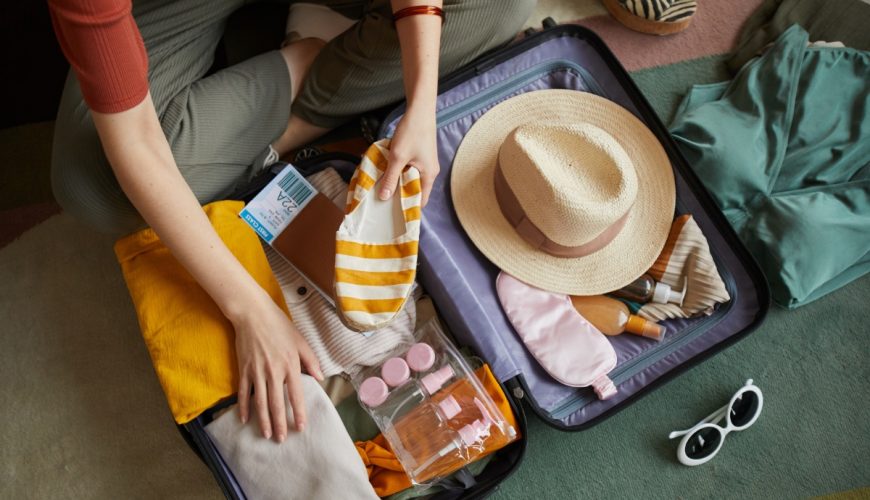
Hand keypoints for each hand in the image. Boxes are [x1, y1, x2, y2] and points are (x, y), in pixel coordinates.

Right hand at [233, 295, 322, 441]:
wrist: (253, 314)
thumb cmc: (279, 326)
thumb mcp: (300, 340)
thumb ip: (311, 360)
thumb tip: (320, 377)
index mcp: (290, 365)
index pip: (296, 395)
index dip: (298, 413)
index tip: (301, 427)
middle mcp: (273, 372)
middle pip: (277, 404)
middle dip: (279, 424)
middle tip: (281, 439)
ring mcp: (257, 372)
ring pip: (260, 402)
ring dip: (263, 421)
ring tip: (266, 435)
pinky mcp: (244, 370)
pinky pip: (243, 393)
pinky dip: (244, 407)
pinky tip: (245, 420)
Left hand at [379, 106, 439, 206]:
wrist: (420, 109)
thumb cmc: (412, 133)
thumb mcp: (398, 157)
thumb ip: (391, 178)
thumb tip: (384, 198)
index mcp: (429, 176)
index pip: (421, 200)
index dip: (408, 208)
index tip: (393, 213)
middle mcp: (429, 171)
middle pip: (414, 190)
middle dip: (399, 194)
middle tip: (382, 200)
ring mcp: (425, 162)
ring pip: (409, 178)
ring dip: (397, 180)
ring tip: (381, 185)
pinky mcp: (419, 154)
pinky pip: (408, 168)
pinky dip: (398, 169)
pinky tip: (386, 168)